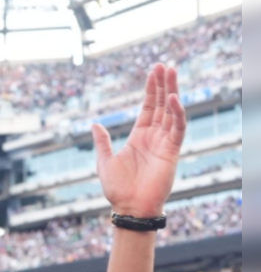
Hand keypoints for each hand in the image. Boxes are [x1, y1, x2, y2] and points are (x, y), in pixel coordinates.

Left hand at [92, 64, 186, 217]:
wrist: (128, 207)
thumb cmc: (117, 188)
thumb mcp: (104, 161)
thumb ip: (102, 142)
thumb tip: (94, 124)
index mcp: (139, 137)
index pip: (148, 107)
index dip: (151, 90)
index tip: (153, 71)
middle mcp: (154, 137)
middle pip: (161, 105)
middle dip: (163, 85)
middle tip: (164, 64)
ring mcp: (164, 143)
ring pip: (172, 112)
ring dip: (172, 92)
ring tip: (171, 72)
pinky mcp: (172, 152)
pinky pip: (177, 129)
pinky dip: (177, 113)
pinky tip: (173, 99)